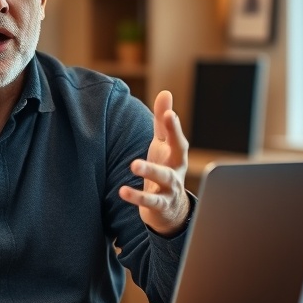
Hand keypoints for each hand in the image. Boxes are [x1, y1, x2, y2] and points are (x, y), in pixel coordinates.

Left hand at [119, 90, 190, 235]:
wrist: (171, 209)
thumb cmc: (165, 167)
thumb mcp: (163, 144)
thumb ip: (162, 121)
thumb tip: (166, 92)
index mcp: (177, 152)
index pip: (177, 136)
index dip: (174, 125)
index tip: (169, 113)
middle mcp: (178, 168)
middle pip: (180, 152)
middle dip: (174, 136)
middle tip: (165, 120)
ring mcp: (171, 187)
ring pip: (164, 178)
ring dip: (150, 170)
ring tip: (134, 164)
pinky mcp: (161, 204)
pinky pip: (150, 201)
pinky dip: (137, 197)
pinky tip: (122, 191)